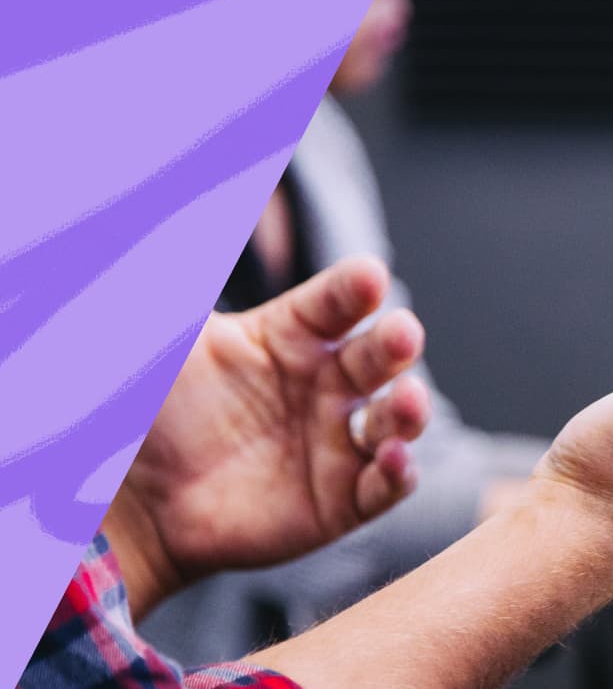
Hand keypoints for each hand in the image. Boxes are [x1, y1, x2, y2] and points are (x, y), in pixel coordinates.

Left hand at [106, 257, 429, 615]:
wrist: (125, 501)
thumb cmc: (139, 411)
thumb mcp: (157, 333)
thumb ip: (177, 265)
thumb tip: (177, 187)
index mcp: (290, 335)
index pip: (336, 302)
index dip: (354, 290)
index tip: (366, 277)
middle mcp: (324, 385)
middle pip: (379, 355)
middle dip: (397, 343)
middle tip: (402, 334)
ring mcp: (336, 443)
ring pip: (395, 419)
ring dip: (410, 409)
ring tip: (406, 401)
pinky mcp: (341, 501)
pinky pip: (385, 486)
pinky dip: (398, 472)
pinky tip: (393, 458)